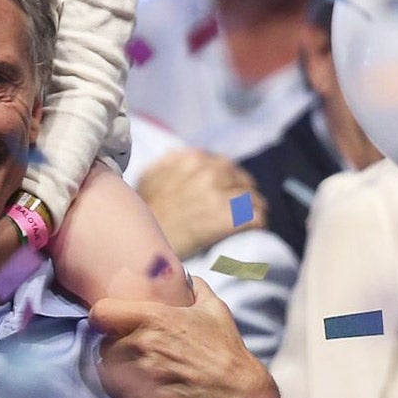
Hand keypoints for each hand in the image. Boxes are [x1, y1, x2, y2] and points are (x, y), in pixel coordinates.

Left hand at [90, 276, 273, 397]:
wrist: (241, 394)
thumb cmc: (226, 350)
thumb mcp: (215, 310)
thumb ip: (196, 289)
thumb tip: (188, 277)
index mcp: (155, 318)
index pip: (101, 313)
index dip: (103, 318)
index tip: (111, 325)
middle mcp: (145, 343)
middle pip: (104, 345)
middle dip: (115, 348)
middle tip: (131, 353)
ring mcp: (145, 374)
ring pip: (108, 370)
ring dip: (118, 371)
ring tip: (137, 372)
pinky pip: (119, 393)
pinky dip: (126, 391)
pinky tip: (143, 389)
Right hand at [135, 149, 261, 260]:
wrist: (141, 243)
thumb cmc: (143, 214)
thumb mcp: (148, 178)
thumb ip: (168, 163)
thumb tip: (180, 154)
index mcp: (192, 159)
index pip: (224, 165)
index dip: (228, 180)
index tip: (227, 191)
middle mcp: (208, 172)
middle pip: (242, 179)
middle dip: (244, 192)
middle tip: (243, 207)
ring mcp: (219, 195)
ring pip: (253, 198)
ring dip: (255, 209)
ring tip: (252, 219)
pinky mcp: (228, 218)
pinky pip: (256, 217)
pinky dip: (257, 224)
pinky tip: (253, 230)